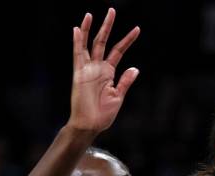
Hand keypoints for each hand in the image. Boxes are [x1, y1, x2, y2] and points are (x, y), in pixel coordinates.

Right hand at [68, 9, 139, 134]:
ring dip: (90, 29)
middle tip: (112, 10)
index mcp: (108, 73)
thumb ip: (125, 81)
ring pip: (89, 45)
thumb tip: (135, 68)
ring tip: (91, 14)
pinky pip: (77, 55)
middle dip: (107, 26)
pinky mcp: (79, 74)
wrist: (90, 125)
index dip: (127, 40)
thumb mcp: (118, 96)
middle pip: (102, 42)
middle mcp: (97, 68)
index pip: (118, 51)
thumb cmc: (103, 114)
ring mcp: (87, 69)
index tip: (137, 29)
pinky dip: (77, 42)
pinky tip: (78, 29)